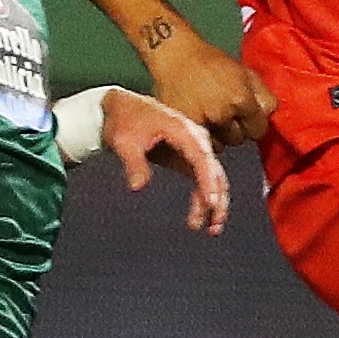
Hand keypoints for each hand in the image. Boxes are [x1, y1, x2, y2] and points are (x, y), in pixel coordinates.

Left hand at [102, 89, 230, 235]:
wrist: (121, 109)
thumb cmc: (124, 119)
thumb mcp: (123, 141)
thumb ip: (133, 163)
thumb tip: (137, 186)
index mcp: (181, 129)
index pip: (202, 157)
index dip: (208, 181)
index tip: (211, 202)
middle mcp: (194, 138)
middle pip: (214, 170)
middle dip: (217, 198)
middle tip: (213, 224)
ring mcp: (194, 148)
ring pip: (213, 178)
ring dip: (215, 203)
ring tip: (211, 228)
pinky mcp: (188, 158)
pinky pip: (202, 180)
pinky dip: (204, 198)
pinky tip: (199, 218)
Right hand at [145, 30, 275, 146]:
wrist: (175, 56)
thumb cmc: (212, 62)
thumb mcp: (245, 72)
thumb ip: (263, 95)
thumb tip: (268, 116)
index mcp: (240, 99)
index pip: (259, 129)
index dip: (255, 123)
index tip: (247, 117)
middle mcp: (222, 115)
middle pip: (240, 139)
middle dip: (237, 129)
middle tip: (226, 113)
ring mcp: (202, 123)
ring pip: (222, 145)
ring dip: (221, 135)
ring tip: (212, 117)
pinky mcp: (183, 128)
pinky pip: (202, 144)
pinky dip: (205, 137)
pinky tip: (201, 121)